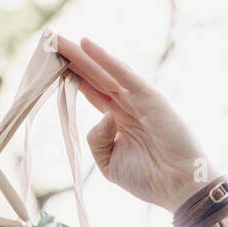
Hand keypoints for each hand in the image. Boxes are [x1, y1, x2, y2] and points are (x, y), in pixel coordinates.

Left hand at [54, 34, 220, 212]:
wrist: (176, 186)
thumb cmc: (147, 178)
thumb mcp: (109, 163)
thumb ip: (96, 139)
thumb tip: (102, 114)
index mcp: (116, 120)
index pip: (91, 91)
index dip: (72, 77)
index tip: (52, 63)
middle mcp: (126, 105)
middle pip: (94, 77)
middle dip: (73, 59)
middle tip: (51, 41)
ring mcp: (138, 100)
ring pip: (104, 71)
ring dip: (83, 54)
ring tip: (60, 39)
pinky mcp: (150, 98)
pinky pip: (124, 75)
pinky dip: (106, 59)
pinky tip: (88, 45)